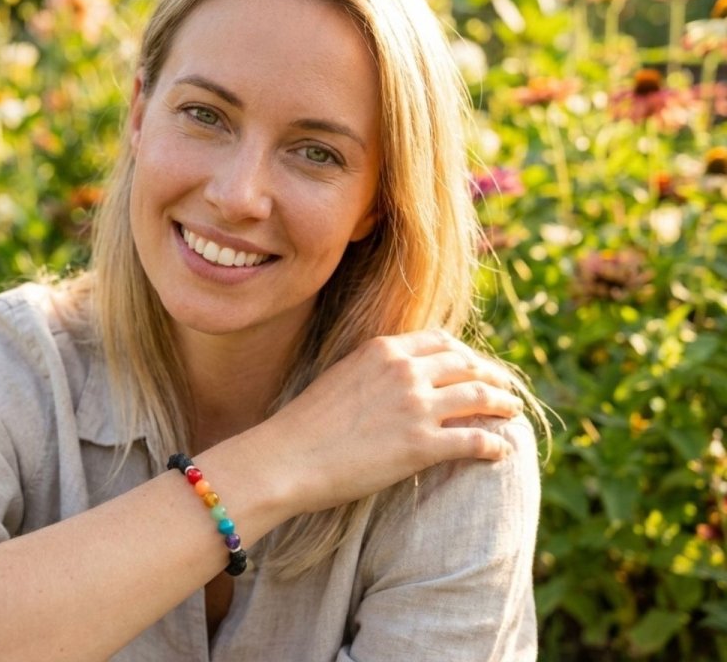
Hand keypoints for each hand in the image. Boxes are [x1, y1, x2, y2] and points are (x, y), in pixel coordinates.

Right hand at [260, 329, 523, 515]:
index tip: (475, 367)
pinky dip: (495, 445)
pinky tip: (502, 451)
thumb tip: (398, 378)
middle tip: (505, 389)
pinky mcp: (421, 445)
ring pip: (479, 397)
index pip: (441, 342)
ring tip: (512, 413)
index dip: (466, 354)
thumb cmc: (305, 424)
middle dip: (492, 376)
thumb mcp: (340, 376)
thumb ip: (374, 370)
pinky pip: (475, 439)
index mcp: (383, 349)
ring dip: (502, 405)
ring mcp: (415, 407)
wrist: (287, 457)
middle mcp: (404, 371)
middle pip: (467, 365)